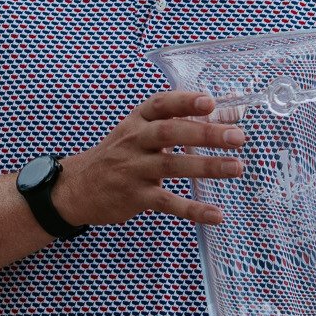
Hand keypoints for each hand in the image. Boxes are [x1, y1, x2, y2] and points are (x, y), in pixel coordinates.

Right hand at [48, 91, 244, 227]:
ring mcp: (134, 169)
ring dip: (207, 166)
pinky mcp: (135, 197)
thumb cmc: (120, 154)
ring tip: (236, 167)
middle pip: (170, 132)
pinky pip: (167, 202)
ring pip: (172, 166)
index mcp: (138, 120)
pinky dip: (193, 209)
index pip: (161, 104)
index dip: (185, 101)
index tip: (210, 102)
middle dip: (205, 133)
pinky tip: (216, 214)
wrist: (78, 187)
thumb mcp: (141, 130)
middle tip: (238, 137)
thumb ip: (182, 120)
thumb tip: (230, 111)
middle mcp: (135, 141)